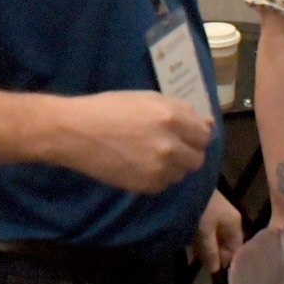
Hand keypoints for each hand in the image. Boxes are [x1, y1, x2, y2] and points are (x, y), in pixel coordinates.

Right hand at [55, 90, 209, 192]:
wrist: (75, 132)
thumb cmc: (109, 108)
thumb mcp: (147, 98)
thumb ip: (181, 110)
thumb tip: (208, 124)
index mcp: (171, 117)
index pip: (205, 134)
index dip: (195, 135)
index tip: (184, 135)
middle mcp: (170, 144)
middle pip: (197, 158)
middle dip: (187, 152)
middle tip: (168, 146)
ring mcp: (159, 168)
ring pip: (182, 173)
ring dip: (173, 166)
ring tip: (150, 155)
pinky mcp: (146, 185)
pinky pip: (165, 184)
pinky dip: (157, 176)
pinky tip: (139, 164)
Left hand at [194, 190, 242, 273]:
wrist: (183, 183)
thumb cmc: (200, 208)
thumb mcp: (205, 232)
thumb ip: (210, 251)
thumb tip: (215, 270)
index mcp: (233, 223)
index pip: (237, 247)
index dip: (227, 259)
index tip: (213, 268)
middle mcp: (226, 219)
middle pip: (223, 243)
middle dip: (213, 254)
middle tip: (201, 262)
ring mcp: (214, 215)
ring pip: (211, 237)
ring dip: (203, 246)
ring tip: (193, 255)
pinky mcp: (201, 212)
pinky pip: (201, 230)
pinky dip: (196, 238)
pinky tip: (187, 245)